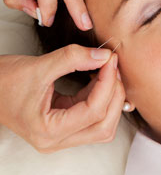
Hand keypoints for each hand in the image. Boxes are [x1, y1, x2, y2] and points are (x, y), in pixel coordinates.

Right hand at [0, 45, 125, 152]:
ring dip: (111, 98)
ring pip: (102, 124)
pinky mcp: (64, 124)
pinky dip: (101, 96)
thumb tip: (103, 56)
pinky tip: (99, 78)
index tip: (110, 60)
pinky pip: (93, 115)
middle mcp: (57, 139)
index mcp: (48, 131)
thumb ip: (73, 58)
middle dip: (114, 94)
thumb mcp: (39, 66)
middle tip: (113, 67)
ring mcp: (61, 134)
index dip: (107, 82)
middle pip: (104, 125)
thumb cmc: (4, 81)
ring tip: (108, 72)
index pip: (93, 110)